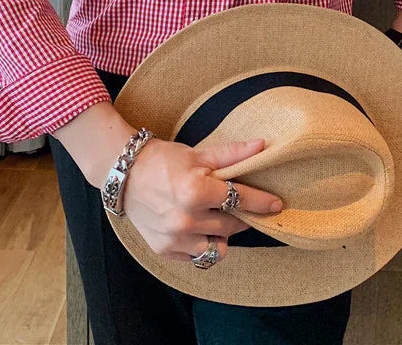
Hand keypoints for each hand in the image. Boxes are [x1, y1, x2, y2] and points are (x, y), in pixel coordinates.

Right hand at [120, 136, 282, 262]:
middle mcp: (186, 219)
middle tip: (241, 205)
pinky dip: (203, 243)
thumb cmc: (163, 160)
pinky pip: (197, 256)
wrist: (124, 174)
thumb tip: (262, 145)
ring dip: (223, 233)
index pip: (240, 200)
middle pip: (232, 225)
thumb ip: (231, 154)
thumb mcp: (197, 154)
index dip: (262, 202)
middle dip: (242, 215)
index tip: (277, 203)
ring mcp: (175, 238)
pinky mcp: (165, 250)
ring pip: (218, 247)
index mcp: (195, 191)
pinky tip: (198, 227)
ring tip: (216, 217)